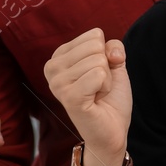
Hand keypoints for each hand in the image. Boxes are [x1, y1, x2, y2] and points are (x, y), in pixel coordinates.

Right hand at [45, 29, 131, 165]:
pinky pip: (99, 74)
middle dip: (106, 67)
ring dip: (106, 79)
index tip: (97, 75)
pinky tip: (96, 99)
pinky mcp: (69, 97)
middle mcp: (52, 68)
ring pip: (98, 60)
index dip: (105, 56)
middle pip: (95, 46)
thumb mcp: (113, 64)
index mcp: (58, 57)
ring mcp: (58, 83)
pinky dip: (106, 87)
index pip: (94, 35)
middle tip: (98, 86)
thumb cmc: (109, 97)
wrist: (112, 129)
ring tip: (96, 94)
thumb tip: (111, 52)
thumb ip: (112, 47)